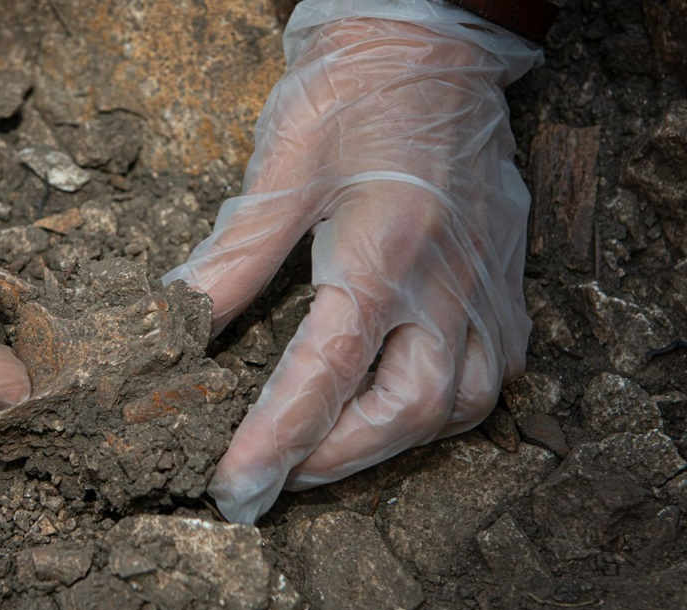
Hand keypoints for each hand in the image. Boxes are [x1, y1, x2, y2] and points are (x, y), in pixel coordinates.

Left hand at [164, 0, 542, 522]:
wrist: (430, 47)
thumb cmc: (349, 95)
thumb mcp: (279, 168)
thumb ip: (233, 256)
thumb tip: (178, 320)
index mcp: (383, 248)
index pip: (325, 372)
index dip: (275, 440)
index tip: (236, 486)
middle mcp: (446, 280)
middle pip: (403, 409)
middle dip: (335, 460)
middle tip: (278, 477)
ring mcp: (486, 286)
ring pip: (458, 406)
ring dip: (389, 444)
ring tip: (329, 453)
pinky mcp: (508, 285)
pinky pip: (490, 376)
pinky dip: (441, 411)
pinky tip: (397, 406)